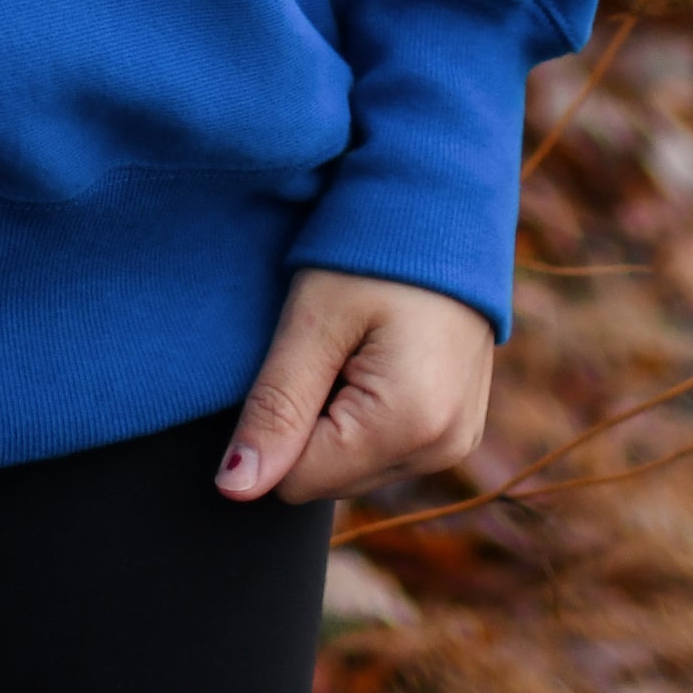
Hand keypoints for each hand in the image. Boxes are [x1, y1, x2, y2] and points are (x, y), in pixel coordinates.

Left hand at [214, 268, 492, 508]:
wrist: (445, 203)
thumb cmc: (372, 247)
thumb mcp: (312, 319)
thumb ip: (274, 408)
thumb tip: (233, 489)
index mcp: (410, 426)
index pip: (297, 479)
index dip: (274, 421)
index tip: (295, 355)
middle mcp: (444, 450)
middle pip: (328, 477)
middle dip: (309, 420)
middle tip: (327, 344)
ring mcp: (459, 442)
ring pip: (354, 466)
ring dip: (337, 415)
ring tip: (353, 342)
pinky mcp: (459, 429)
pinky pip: (386, 449)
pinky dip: (366, 411)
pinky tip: (375, 353)